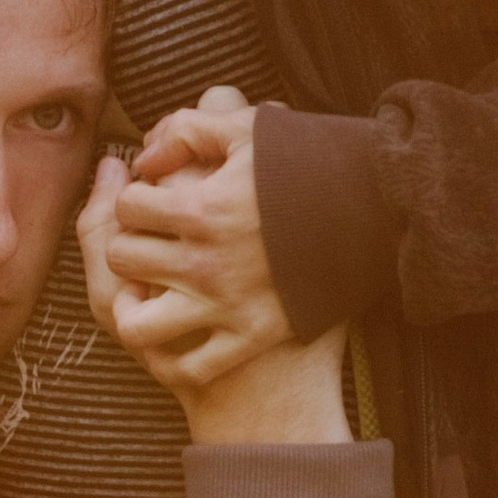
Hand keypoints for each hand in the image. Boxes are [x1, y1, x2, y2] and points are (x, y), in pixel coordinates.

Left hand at [80, 147, 348, 444]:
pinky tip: (174, 334)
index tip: (152, 201)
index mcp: (202, 209)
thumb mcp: (251, 131)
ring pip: (135, 324)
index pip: (126, 206)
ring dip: (133, 309)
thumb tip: (143, 159)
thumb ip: (187, 130)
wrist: (376, 213)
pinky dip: (169, 358)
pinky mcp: (250, 338)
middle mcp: (206, 262)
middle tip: (150, 242)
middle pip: (122, 258)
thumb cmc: (310, 166)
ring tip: (147, 294)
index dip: (134, 198)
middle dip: (129, 245)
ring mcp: (226, 306)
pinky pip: (186, 367)